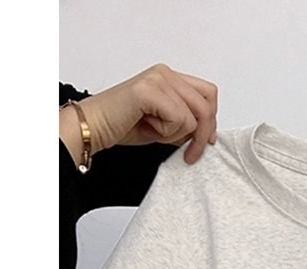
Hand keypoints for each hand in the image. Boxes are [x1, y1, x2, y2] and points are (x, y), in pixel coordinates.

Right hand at [59, 64, 217, 164]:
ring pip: (192, 117)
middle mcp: (166, 73)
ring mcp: (158, 79)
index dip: (212, 120)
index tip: (206, 141)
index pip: (208, 94)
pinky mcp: (149, 90)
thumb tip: (205, 134)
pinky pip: (178, 119)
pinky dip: (165, 132)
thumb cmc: (124, 125)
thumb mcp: (165, 125)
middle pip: (206, 106)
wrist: (94, 127)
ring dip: (175, 134)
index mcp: (170, 78)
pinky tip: (147, 126)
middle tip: (190, 155)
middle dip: (201, 136)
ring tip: (153, 131)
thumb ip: (185, 123)